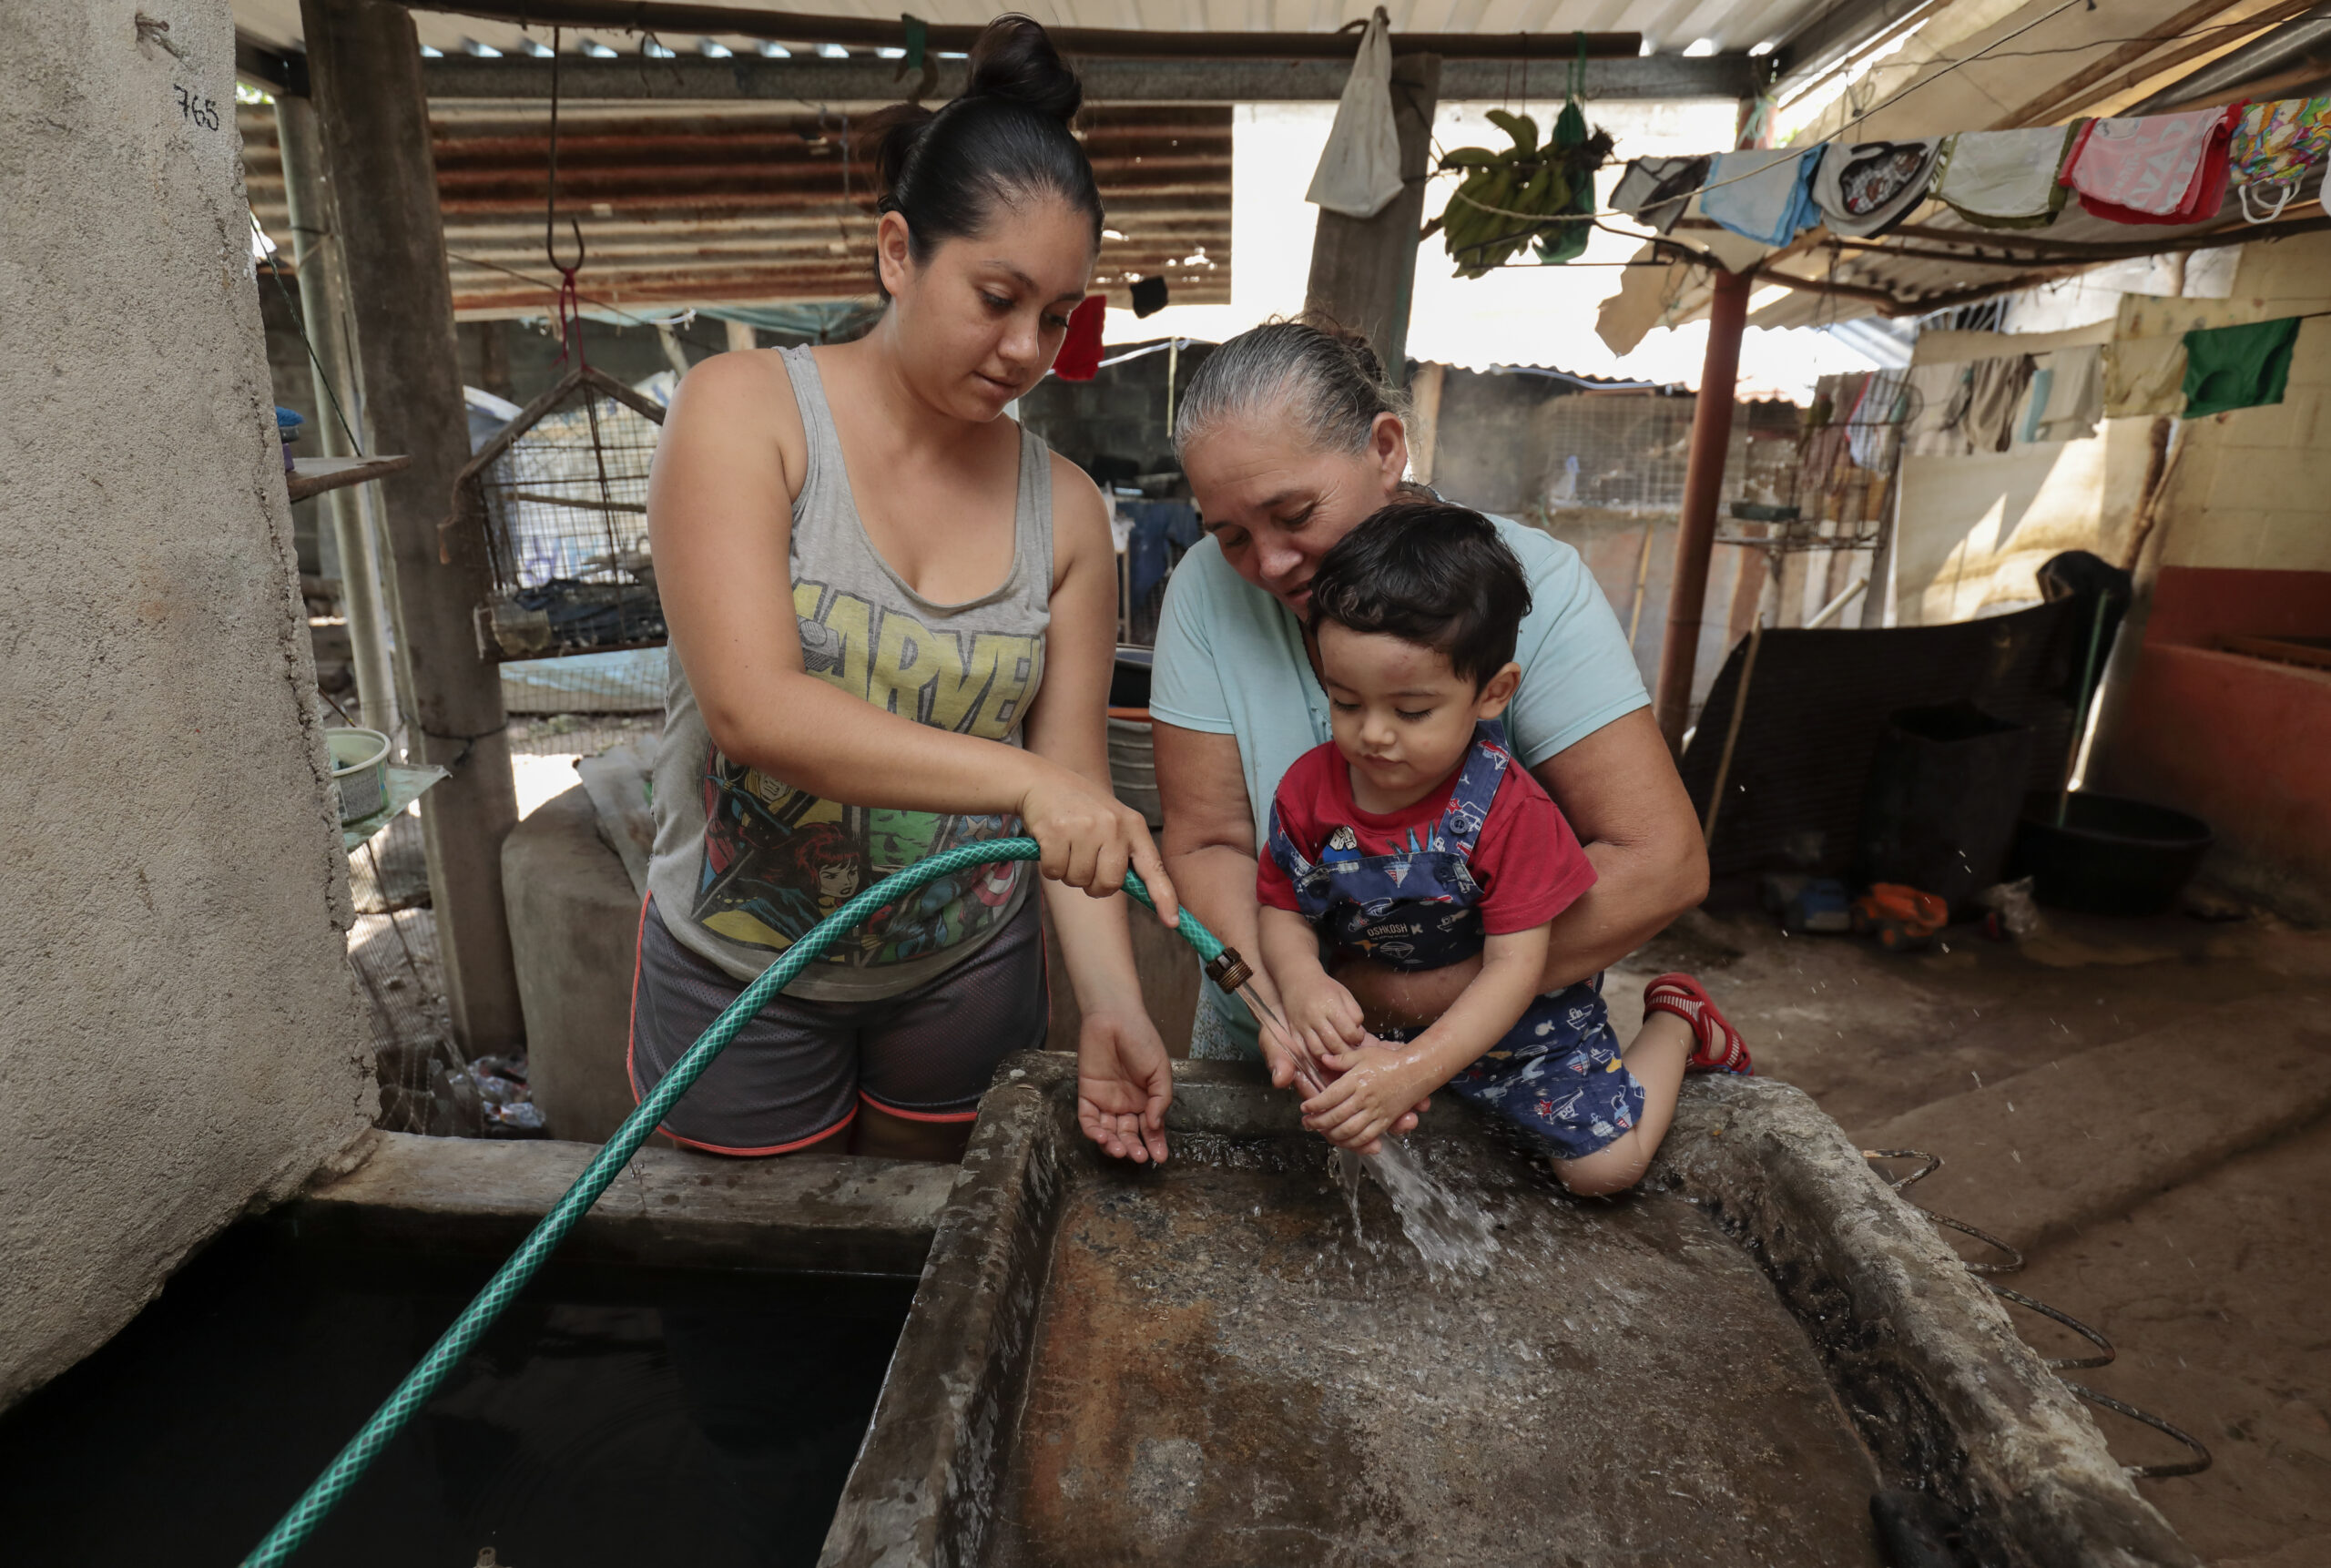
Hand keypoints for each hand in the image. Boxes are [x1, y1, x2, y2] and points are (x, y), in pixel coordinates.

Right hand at [1018, 762, 1179, 924]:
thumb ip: (1124, 851)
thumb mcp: (1112, 821)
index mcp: (1133, 825)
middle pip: (1108, 885)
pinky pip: (1054, 872)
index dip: (1164, 897)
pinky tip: (1051, 844)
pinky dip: (1049, 866)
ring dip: (1067, 873)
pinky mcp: (1056, 831)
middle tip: (1084, 862)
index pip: (1153, 868)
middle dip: (1093, 884)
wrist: (1042, 781)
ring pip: (1078, 881)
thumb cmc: (1080, 809)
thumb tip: (1142, 891)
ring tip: (1067, 846)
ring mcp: (1085, 827)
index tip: (1172, 921)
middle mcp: (1113, 826)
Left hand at [1076, 1006, 1172, 1163]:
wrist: (1115, 1017)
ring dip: (1114, 1144)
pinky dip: (1094, 1131)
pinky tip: (1103, 1137)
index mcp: (1147, 1100)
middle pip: (1128, 1135)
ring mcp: (1106, 1101)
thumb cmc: (1142, 1039)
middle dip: (1134, 1148)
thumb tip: (1155, 1126)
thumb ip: (1161, 1099)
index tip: (1160, 1158)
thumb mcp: (1161, 1070)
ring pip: (1109, 1131)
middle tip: (1139, 1157)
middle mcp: (1126, 1104)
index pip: (1151, 1129)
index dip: (1155, 1144)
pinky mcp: (1087, 1094)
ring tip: (1120, 1150)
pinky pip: (1088, 1119)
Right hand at [1254, 1006, 1427, 1140]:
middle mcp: (1335, 1087)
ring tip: (1415, 1115)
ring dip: (1396, 1111)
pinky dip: (1397, 1089)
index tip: (1374, 1146)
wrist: (1292, 1005)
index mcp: (1318, 1089)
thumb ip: (1280, 1063)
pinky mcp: (1358, 1062)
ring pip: (1374, 1104)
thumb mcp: (1276, 1044)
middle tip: (1407, 1125)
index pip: (1337, 1122)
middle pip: (1362, 1116)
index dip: (1354, 1138)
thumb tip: (1280, 1080)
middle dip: (1385, 1124)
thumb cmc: (1280, 1030)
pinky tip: (1416, 1097)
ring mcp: (1348, 1076)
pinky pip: (1378, 1081)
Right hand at [1280, 969, 1365, 1065]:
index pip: (1348, 1031)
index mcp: (1331, 1005)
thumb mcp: (1344, 995)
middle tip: (1351, 1051)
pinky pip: (1304, 1051)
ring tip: (1338, 1055)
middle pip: (1334, 1044)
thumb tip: (1358, 1033)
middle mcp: (1315, 1017)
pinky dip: (1314, 1058)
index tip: (1358, 1038)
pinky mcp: (1294, 1032)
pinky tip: (1323, 1056)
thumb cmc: (1324, 988)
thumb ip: (1354, 1013)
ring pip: (1318, 1050)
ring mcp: (1303, 1026)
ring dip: (1331, 1057)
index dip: (1357, 1038)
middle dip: (1346, 1051)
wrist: (1298, 980)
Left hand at [1302, 1038, 1438, 1155]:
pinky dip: (1352, 1142)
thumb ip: (1342, 1059)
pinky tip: (1343, 1140)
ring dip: (1332, 1134)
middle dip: (1318, 1122)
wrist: (1416, 1070)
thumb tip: (1323, 1059)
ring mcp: (1375, 1111)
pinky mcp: (1385, 1121)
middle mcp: (1364, 1098)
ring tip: (1321, 1132)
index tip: (1304, 1107)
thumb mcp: (1363, 1054)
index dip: (1314, 1104)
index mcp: (1356, 1080)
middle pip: (1335, 1116)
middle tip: (1307, 1123)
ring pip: (1348, 1130)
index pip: (1329, 1096)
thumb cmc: (1388, 1061)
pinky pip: (1366, 1136)